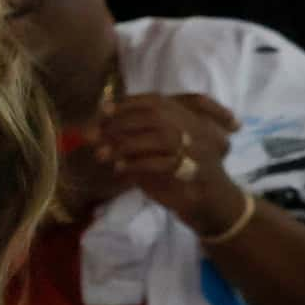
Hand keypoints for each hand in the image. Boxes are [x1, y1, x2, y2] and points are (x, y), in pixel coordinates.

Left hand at [97, 92, 248, 233]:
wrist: (209, 204)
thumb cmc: (177, 176)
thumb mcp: (153, 152)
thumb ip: (132, 138)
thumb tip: (95, 130)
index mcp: (188, 118)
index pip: (157, 100)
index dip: (129, 103)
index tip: (103, 110)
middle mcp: (197, 128)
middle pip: (156, 115)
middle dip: (122, 123)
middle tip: (95, 136)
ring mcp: (200, 148)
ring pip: (162, 136)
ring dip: (126, 144)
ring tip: (102, 155)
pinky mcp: (197, 170)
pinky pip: (164, 163)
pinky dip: (137, 164)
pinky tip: (119, 168)